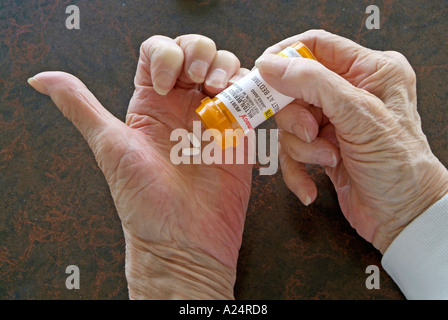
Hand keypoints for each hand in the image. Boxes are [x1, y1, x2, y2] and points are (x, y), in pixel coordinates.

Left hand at [28, 34, 251, 298]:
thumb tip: (43, 80)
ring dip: (223, 66)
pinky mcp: (239, 131)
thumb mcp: (109, 146)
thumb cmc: (145, 201)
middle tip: (198, 80)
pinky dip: (246, 86)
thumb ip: (81, 107)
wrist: (183, 239)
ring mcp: (213, 117)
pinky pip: (248, 94)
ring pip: (224, 66)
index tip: (165, 86)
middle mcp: (182, 106)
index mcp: (151, 104)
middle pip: (195, 50)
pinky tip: (234, 102)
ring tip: (217, 90)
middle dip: (198, 52)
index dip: (166, 55)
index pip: (160, 53)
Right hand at [256, 30, 447, 252]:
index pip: (316, 46)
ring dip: (302, 147)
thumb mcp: (359, 116)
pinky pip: (291, 150)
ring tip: (327, 159)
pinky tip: (311, 185)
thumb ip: (313, 83)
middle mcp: (350, 93)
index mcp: (370, 71)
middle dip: (295, 117)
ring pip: (290, 122)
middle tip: (310, 132)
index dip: (286, 57)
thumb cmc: (399, 167)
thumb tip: (271, 65)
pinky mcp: (322, 148)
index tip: (264, 75)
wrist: (402, 216)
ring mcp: (334, 122)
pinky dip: (296, 169)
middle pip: (295, 88)